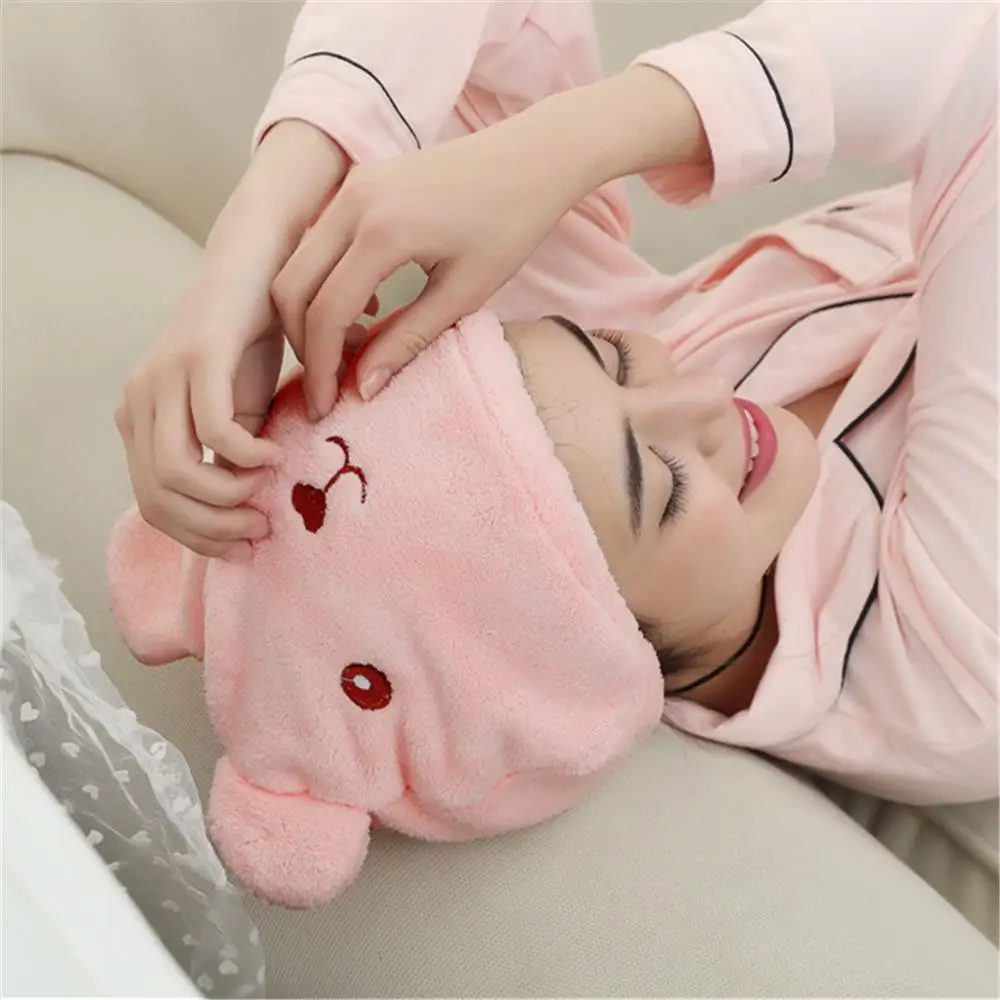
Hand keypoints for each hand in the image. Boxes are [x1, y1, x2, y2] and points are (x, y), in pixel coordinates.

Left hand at [116, 122, 348, 558]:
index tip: (244, 545)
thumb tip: (244, 508)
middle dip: (212, 530)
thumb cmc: (255, 335)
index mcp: (143, 417)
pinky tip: (272, 453)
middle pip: (156, 498)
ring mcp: (163, 377)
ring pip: (175, 472)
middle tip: (259, 529)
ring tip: (265, 495)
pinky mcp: (199, 357)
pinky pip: (213, 432)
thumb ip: (232, 457)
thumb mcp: (243, 409)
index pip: (151, 503)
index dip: (197, 538)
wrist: (264, 259)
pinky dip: (245, 455)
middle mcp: (139, 399)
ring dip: (226, 499)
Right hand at [271, 116, 585, 418]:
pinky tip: (364, 312)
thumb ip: (407, 340)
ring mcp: (351, 187)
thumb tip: (363, 388)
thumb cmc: (512, 223)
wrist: (533, 157)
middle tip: (327, 387)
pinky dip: (323, 283)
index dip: (320, 369)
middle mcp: (353, 202)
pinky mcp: (358, 183)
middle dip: (302, 345)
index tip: (325, 407)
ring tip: (349, 355)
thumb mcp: (465, 293)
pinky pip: (318, 242)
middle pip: (291, 287)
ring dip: (310, 315)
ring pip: (298, 264)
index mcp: (381, 231)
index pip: (325, 313)